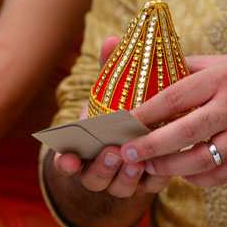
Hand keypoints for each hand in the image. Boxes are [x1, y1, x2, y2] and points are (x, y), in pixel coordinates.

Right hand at [51, 37, 169, 196]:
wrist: (146, 132)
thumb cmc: (120, 108)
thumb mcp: (111, 90)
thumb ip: (109, 69)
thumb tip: (113, 39)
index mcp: (82, 150)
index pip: (66, 163)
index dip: (65, 163)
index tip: (69, 159)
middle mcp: (98, 170)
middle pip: (94, 178)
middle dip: (102, 167)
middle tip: (112, 152)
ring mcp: (122, 181)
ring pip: (119, 187)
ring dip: (126, 175)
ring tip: (136, 159)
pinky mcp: (148, 184)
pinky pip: (149, 187)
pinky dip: (152, 179)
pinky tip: (160, 166)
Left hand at [117, 49, 226, 187]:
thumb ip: (199, 68)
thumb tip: (161, 70)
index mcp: (223, 78)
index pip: (174, 96)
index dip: (144, 111)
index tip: (122, 121)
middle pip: (182, 132)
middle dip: (150, 145)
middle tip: (126, 152)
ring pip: (200, 160)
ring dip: (171, 168)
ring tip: (151, 169)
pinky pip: (222, 174)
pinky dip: (201, 179)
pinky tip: (186, 176)